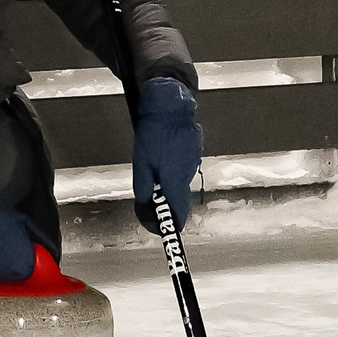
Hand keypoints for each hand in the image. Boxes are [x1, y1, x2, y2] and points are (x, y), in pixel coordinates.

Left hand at [129, 77, 200, 230]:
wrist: (170, 106)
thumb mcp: (141, 163)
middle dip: (168, 202)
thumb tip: (145, 204)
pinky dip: (175, 170)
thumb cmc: (154, 133)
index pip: (178, 210)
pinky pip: (185, 168)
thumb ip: (144, 187)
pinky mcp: (196, 152)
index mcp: (174, 178)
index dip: (173, 223)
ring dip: (170, 183)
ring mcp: (194, 162)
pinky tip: (165, 158)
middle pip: (180, 198)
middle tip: (153, 199)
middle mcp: (188, 173)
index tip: (168, 230)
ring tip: (156, 171)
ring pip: (182, 182)